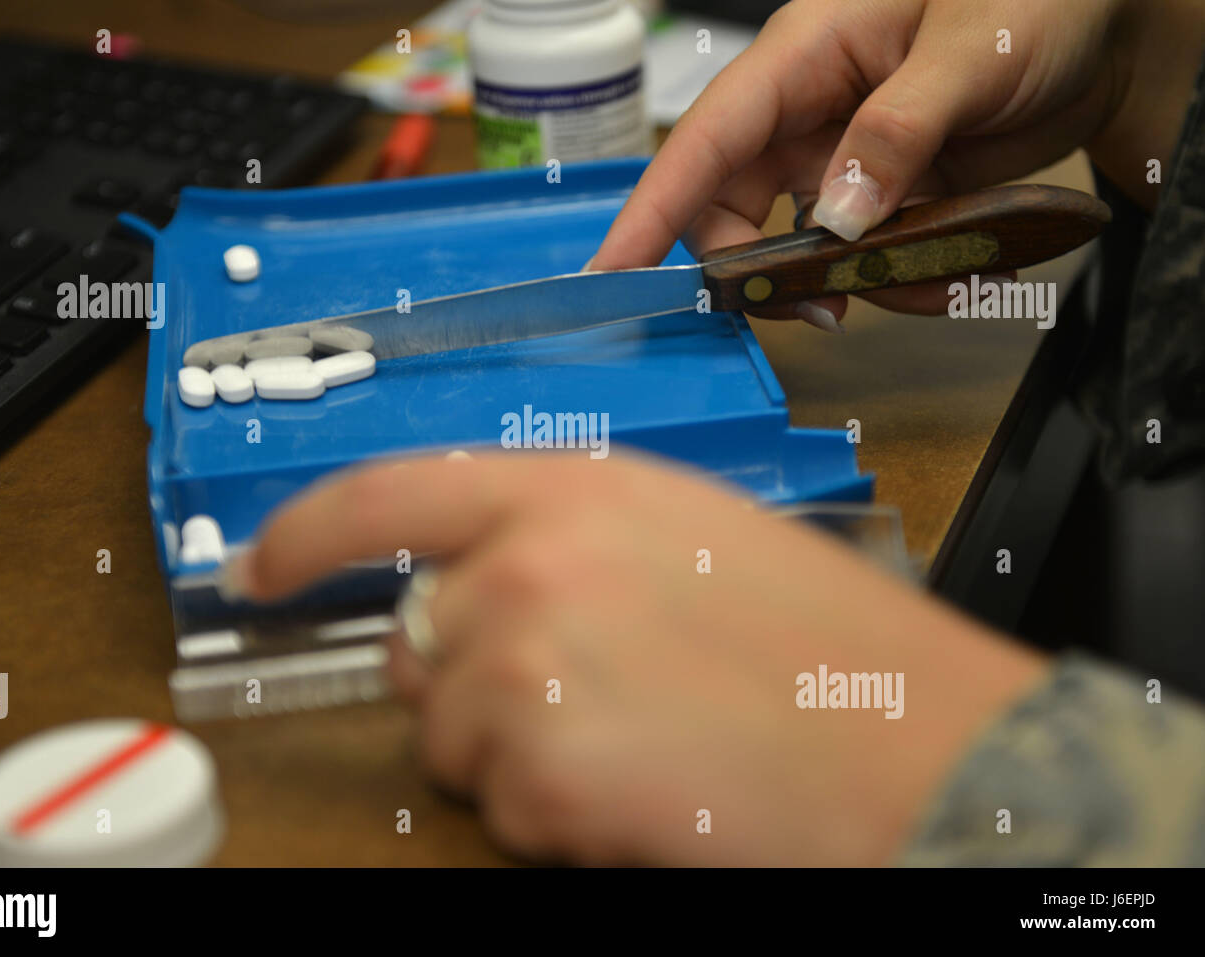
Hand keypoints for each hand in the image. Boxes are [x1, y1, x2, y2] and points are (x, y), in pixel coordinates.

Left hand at [226, 452, 1045, 864]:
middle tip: (581, 696)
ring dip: (519, 755)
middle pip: (416, 644)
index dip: (305, 533)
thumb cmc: (826, 643)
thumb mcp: (685, 535)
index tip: (257, 567)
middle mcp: (525, 568)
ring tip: (639, 742)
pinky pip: (498, 809)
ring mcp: (521, 671)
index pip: (386, 496)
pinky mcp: (535, 775)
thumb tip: (474, 582)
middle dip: (469, 680)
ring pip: (451, 738)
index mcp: (570, 491)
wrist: (916, 743)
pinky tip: (647, 788)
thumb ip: (560, 538)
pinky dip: (554, 815)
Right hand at [588, 0, 1131, 324]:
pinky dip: (900, 279)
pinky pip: (861, 256)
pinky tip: (956, 270)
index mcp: (806, 53)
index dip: (650, 209)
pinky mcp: (881, 191)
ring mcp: (842, 154)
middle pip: (733, 208)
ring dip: (851, 282)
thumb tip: (836, 220)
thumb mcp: (971, 53)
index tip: (611, 274)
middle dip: (765, 268)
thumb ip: (898, 133)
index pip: (704, 138)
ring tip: (932, 281)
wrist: (1105, 30)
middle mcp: (808, 108)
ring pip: (800, 244)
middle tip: (824, 309)